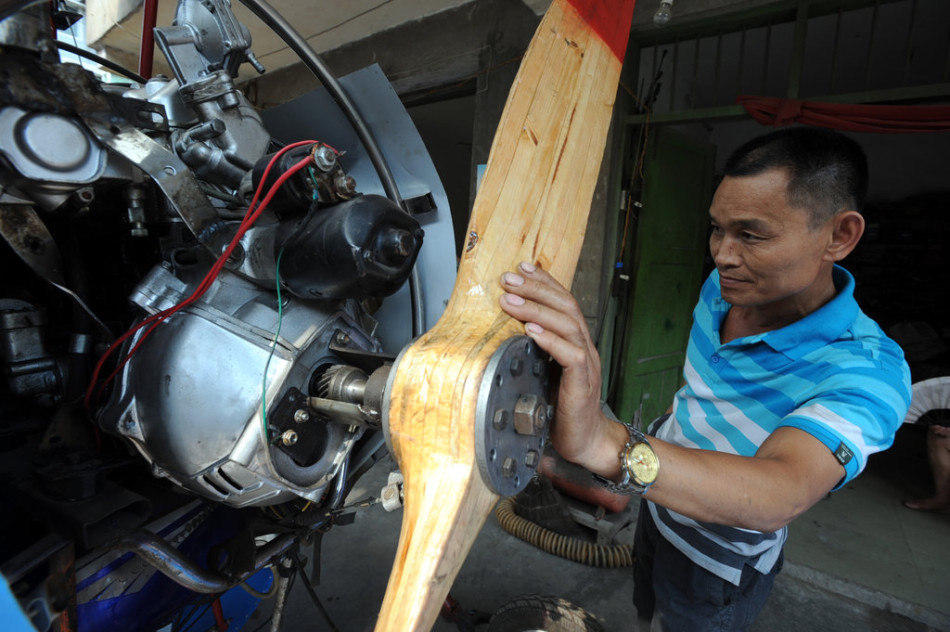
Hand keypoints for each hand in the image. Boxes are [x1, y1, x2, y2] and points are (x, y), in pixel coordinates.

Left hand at [499, 262, 619, 471]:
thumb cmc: (562, 409)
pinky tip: (531, 331)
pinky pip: (572, 355)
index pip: (563, 302)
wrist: (586, 441)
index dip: (544, 283)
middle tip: (510, 279)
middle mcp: (584, 347)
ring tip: (512, 301)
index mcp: (576, 342)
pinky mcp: (583, 383)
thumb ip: (534, 351)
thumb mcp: (543, 372)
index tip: (522, 268)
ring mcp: (587, 364)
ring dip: (537, 310)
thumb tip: (506, 332)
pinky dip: (551, 340)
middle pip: (566, 306)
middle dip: (537, 289)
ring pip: (568, 325)